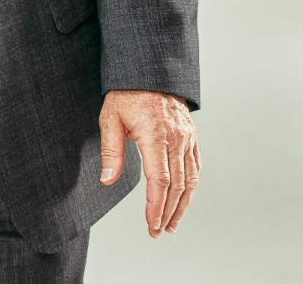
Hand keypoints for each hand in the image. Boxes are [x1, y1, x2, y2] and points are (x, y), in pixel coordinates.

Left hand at [99, 90, 199, 236]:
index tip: (151, 224)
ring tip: (171, 224)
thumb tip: (107, 181)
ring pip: (191, 179)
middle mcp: (176, 139)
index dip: (156, 206)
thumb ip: (111, 151)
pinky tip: (183, 200)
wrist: (150, 71)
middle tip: (158, 231)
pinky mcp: (191, 136)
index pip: (160, 180)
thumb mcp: (110, 118)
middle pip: (178, 185)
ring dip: (182, 205)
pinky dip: (191, 187)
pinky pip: (195, 167)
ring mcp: (187, 138)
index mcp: (155, 135)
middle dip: (168, 212)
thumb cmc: (126, 94)